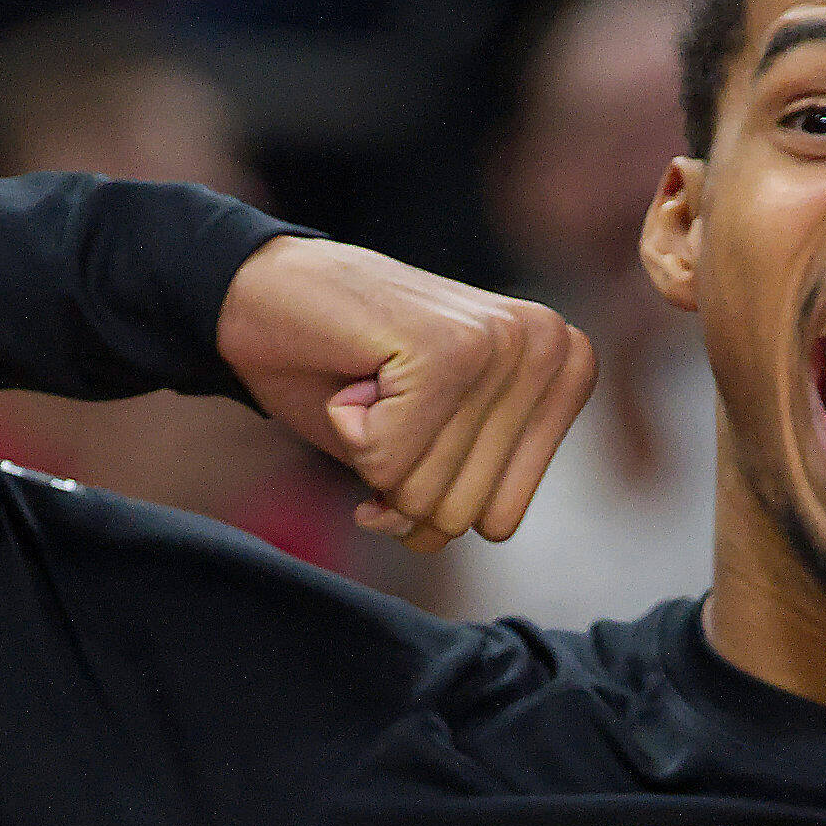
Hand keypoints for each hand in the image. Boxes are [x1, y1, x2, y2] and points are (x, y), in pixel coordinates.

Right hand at [215, 236, 594, 552]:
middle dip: (398, 477)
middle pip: (462, 513)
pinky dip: (349, 432)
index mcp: (565, 371)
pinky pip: (386, 463)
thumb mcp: (429, 450)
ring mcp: (502, 344)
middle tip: (382, 400)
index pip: (496, 520)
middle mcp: (549, 348)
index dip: (427, 491)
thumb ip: (458, 496)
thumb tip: (427, 533)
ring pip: (424, 494)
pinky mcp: (448, 348)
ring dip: (371, 453)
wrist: (260, 293)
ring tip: (372, 382)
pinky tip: (355, 373)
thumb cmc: (347, 374)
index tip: (410, 420)